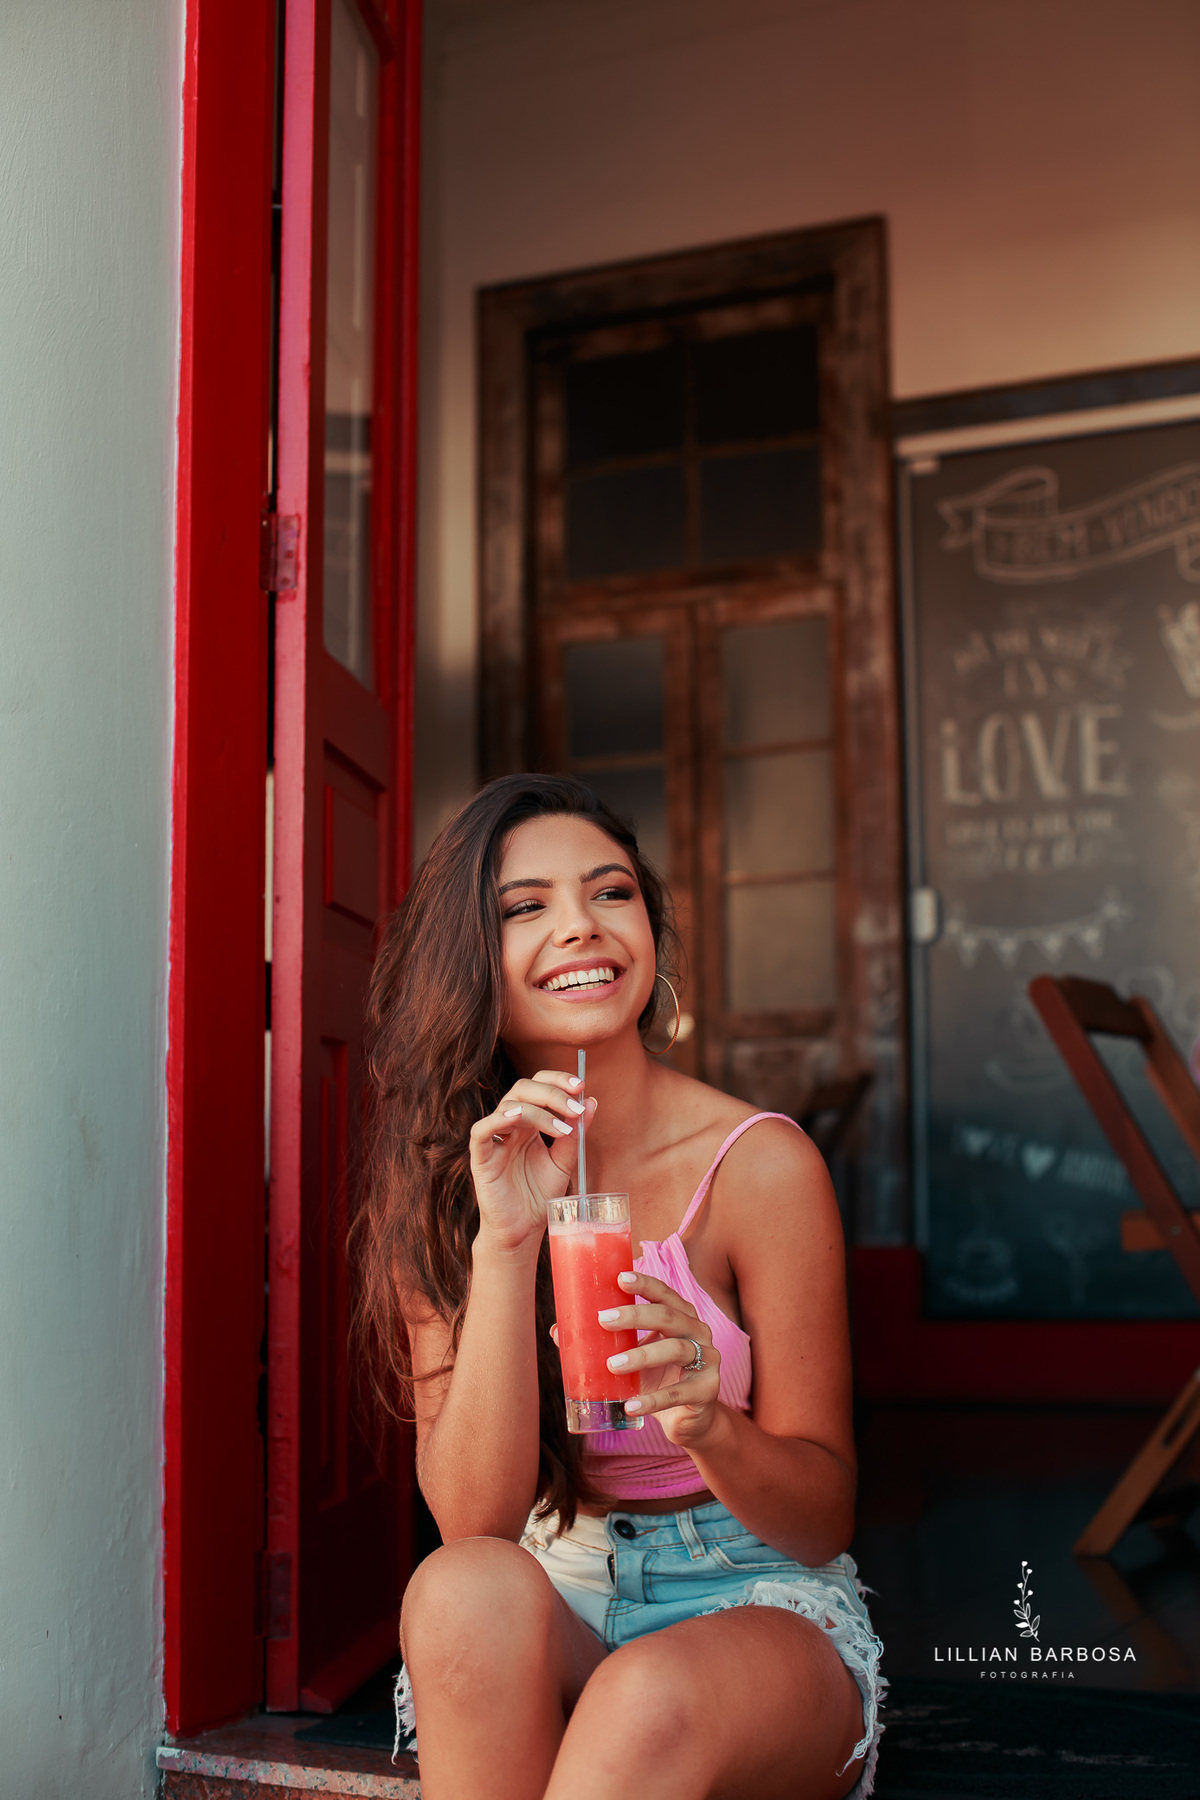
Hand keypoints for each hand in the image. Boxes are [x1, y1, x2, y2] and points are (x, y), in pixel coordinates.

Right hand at [469, 1072, 596, 1252]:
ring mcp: (495, 1140)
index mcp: (530, 1122)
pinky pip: (481, 1130)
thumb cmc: (539, 1196)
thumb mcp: (564, 1162)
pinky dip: (498, 1119)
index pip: (539, 1086)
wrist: (523, 1230)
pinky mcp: (481, 1158)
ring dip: (539, 1111)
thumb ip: (575, 1134)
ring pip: (508, 1105)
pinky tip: (518, 1118)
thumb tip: (591, 1102)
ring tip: (562, 1129)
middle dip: (551, 1092)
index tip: (581, 1086)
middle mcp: (511, 1125)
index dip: (557, 1080)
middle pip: (523, 1088)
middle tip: (574, 1105)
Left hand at [598, 1269, 721, 1446]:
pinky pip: (679, 1393)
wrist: (690, 1420)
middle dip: (635, 1314)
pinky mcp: (708, 1390)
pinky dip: (653, 1400)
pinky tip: (631, 1405)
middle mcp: (698, 1332)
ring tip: (613, 1365)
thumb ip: (605, 1344)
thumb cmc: (659, 1380)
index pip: (664, 1294)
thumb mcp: (633, 1359)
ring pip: (676, 1349)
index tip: (619, 1277)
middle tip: (603, 1318)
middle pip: (669, 1316)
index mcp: (681, 1317)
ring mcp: (708, 1360)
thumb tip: (558, 1332)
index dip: (645, 1283)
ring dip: (642, 1355)